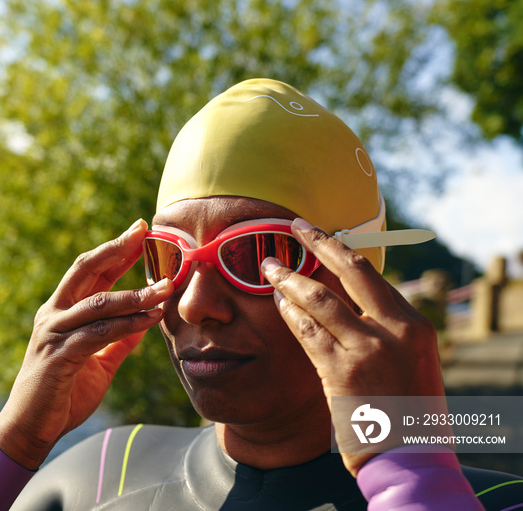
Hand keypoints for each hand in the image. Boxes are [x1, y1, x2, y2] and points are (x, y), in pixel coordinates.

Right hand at [0, 219, 172, 469]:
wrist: (31, 429)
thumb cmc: (62, 393)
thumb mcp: (98, 360)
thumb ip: (119, 339)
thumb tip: (146, 320)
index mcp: (62, 311)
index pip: (91, 271)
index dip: (115, 250)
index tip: (139, 231)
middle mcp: (54, 314)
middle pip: (86, 270)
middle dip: (117, 249)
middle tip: (143, 232)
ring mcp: (54, 332)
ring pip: (98, 302)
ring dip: (135, 294)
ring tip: (166, 286)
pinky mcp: (59, 355)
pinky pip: (99, 333)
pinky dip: (128, 324)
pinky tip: (151, 318)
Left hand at [261, 218, 444, 474]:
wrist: (410, 458)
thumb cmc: (409, 411)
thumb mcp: (410, 363)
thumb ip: (385, 331)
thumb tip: (349, 302)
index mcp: (414, 325)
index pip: (371, 277)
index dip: (341, 253)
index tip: (323, 238)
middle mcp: (394, 330)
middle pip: (350, 271)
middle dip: (319, 243)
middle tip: (296, 226)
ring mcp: (368, 349)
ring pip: (320, 299)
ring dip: (291, 279)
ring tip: (270, 267)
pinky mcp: (340, 372)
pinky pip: (307, 331)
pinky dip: (290, 313)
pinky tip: (277, 302)